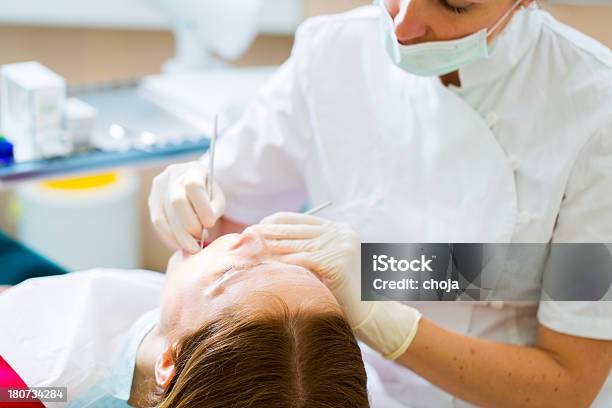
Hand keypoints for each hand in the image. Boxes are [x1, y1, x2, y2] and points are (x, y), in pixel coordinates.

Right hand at [149, 161, 224, 253]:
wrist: (192, 185)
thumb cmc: (208, 194)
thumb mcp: (217, 197)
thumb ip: (215, 209)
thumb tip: (206, 224)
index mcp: (194, 169)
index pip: (194, 186)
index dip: (201, 207)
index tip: (210, 224)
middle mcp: (173, 174)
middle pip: (176, 202)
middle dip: (189, 226)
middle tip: (200, 242)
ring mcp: (159, 186)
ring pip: (165, 215)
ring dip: (179, 235)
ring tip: (192, 246)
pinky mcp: (152, 199)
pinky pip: (157, 221)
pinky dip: (169, 236)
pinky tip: (179, 244)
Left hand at [253, 212, 421, 359]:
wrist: (369, 314)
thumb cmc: (343, 292)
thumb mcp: (326, 263)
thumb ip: (307, 249)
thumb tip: (268, 241)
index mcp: (338, 229)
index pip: (298, 219)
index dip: (274, 222)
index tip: (255, 228)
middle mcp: (340, 233)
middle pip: (293, 229)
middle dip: (267, 232)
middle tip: (244, 236)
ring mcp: (339, 246)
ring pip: (294, 244)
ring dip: (269, 246)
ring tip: (249, 249)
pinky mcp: (335, 262)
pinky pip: (299, 261)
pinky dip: (280, 263)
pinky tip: (264, 265)